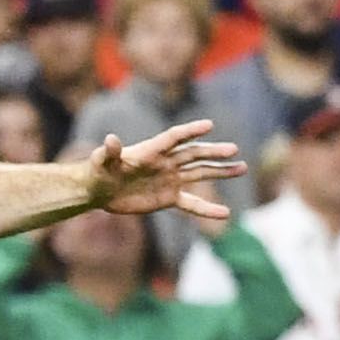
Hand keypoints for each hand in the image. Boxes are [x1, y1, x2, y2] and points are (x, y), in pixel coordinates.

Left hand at [79, 120, 248, 222]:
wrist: (100, 190)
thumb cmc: (98, 171)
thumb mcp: (100, 161)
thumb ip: (108, 151)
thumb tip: (111, 140)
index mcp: (151, 151)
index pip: (174, 138)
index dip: (190, 131)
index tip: (209, 125)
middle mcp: (165, 162)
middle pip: (194, 154)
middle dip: (213, 152)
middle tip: (233, 150)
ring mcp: (170, 179)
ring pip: (200, 173)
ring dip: (220, 171)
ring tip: (242, 168)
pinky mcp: (169, 197)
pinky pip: (192, 203)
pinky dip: (208, 209)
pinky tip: (225, 214)